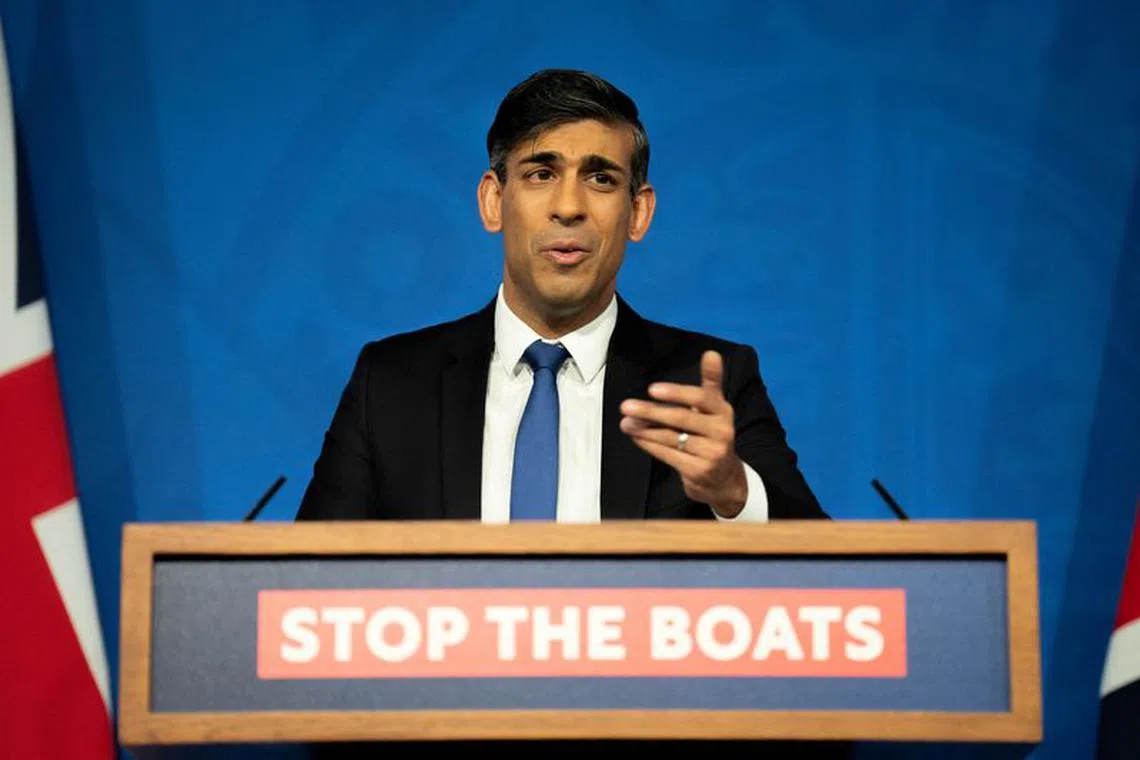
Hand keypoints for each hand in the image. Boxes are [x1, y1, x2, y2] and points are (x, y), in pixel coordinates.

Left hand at [619, 350, 747, 517]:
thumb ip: (707, 384)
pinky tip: (636, 437)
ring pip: (672, 437)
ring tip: (625, 422)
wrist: (724, 479)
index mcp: (723, 411)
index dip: (677, 393)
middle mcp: (722, 430)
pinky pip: (669, 455)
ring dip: (644, 429)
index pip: (702, 397)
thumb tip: (705, 357)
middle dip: (651, 411)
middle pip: (682, 418)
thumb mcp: (714, 410)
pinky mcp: (699, 471)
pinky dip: (650, 445)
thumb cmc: (711, 435)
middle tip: (626, 405)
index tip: (652, 389)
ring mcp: (712, 452)